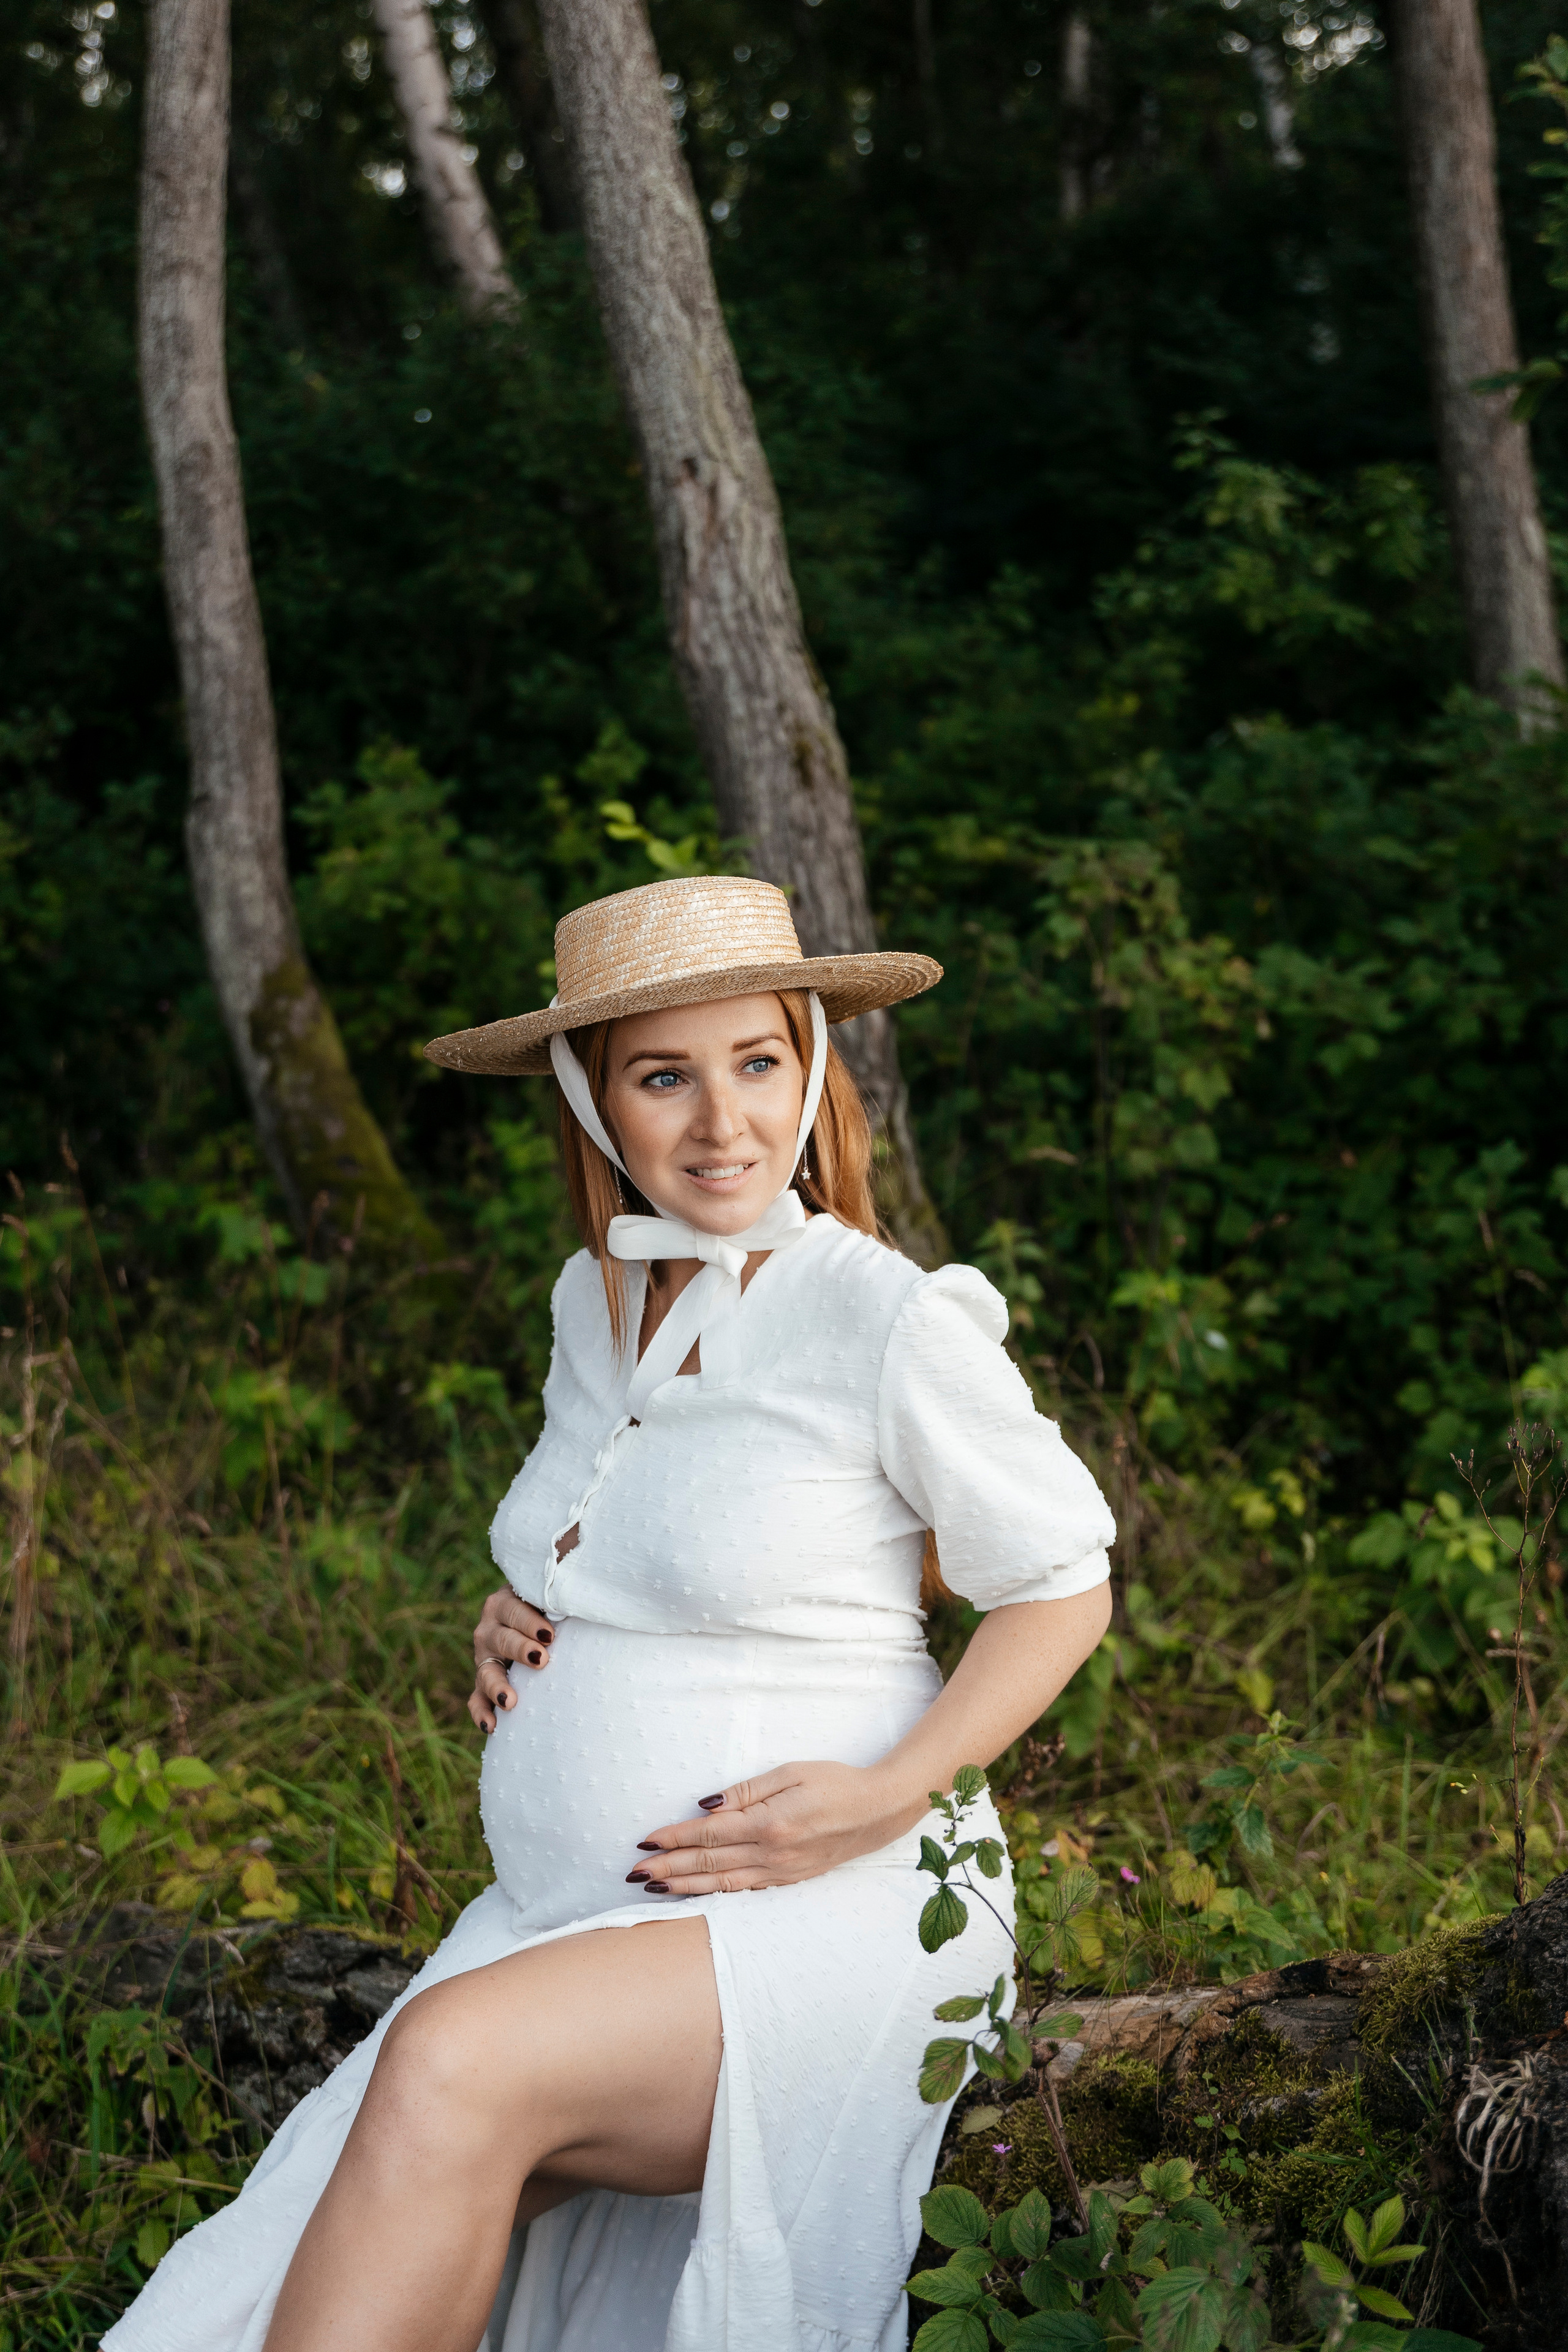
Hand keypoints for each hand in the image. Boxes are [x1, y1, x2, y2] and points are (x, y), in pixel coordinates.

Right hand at [468, 1587, 554, 1732]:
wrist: (541, 1623)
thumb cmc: (554, 1606)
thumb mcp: (554, 1595)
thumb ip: (563, 1593)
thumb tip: (590, 1594)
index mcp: (505, 1602)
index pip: (513, 1609)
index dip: (530, 1622)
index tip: (549, 1635)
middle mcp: (490, 1628)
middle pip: (500, 1639)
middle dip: (520, 1649)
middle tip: (541, 1659)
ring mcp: (485, 1657)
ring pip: (486, 1671)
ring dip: (497, 1686)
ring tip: (510, 1701)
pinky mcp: (484, 1681)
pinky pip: (476, 1698)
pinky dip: (481, 1712)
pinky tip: (492, 1726)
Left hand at [625, 1760, 927, 1895]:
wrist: (880, 1811)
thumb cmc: (837, 1782)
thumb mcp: (791, 1772)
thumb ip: (747, 1790)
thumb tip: (706, 1806)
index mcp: (769, 1823)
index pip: (708, 1833)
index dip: (673, 1837)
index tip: (645, 1842)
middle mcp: (771, 1853)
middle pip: (708, 1861)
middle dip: (668, 1868)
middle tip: (634, 1874)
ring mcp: (781, 1871)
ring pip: (722, 1882)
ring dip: (685, 1886)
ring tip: (654, 1889)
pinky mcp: (791, 1879)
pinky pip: (745, 1889)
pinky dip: (716, 1893)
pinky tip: (698, 1892)